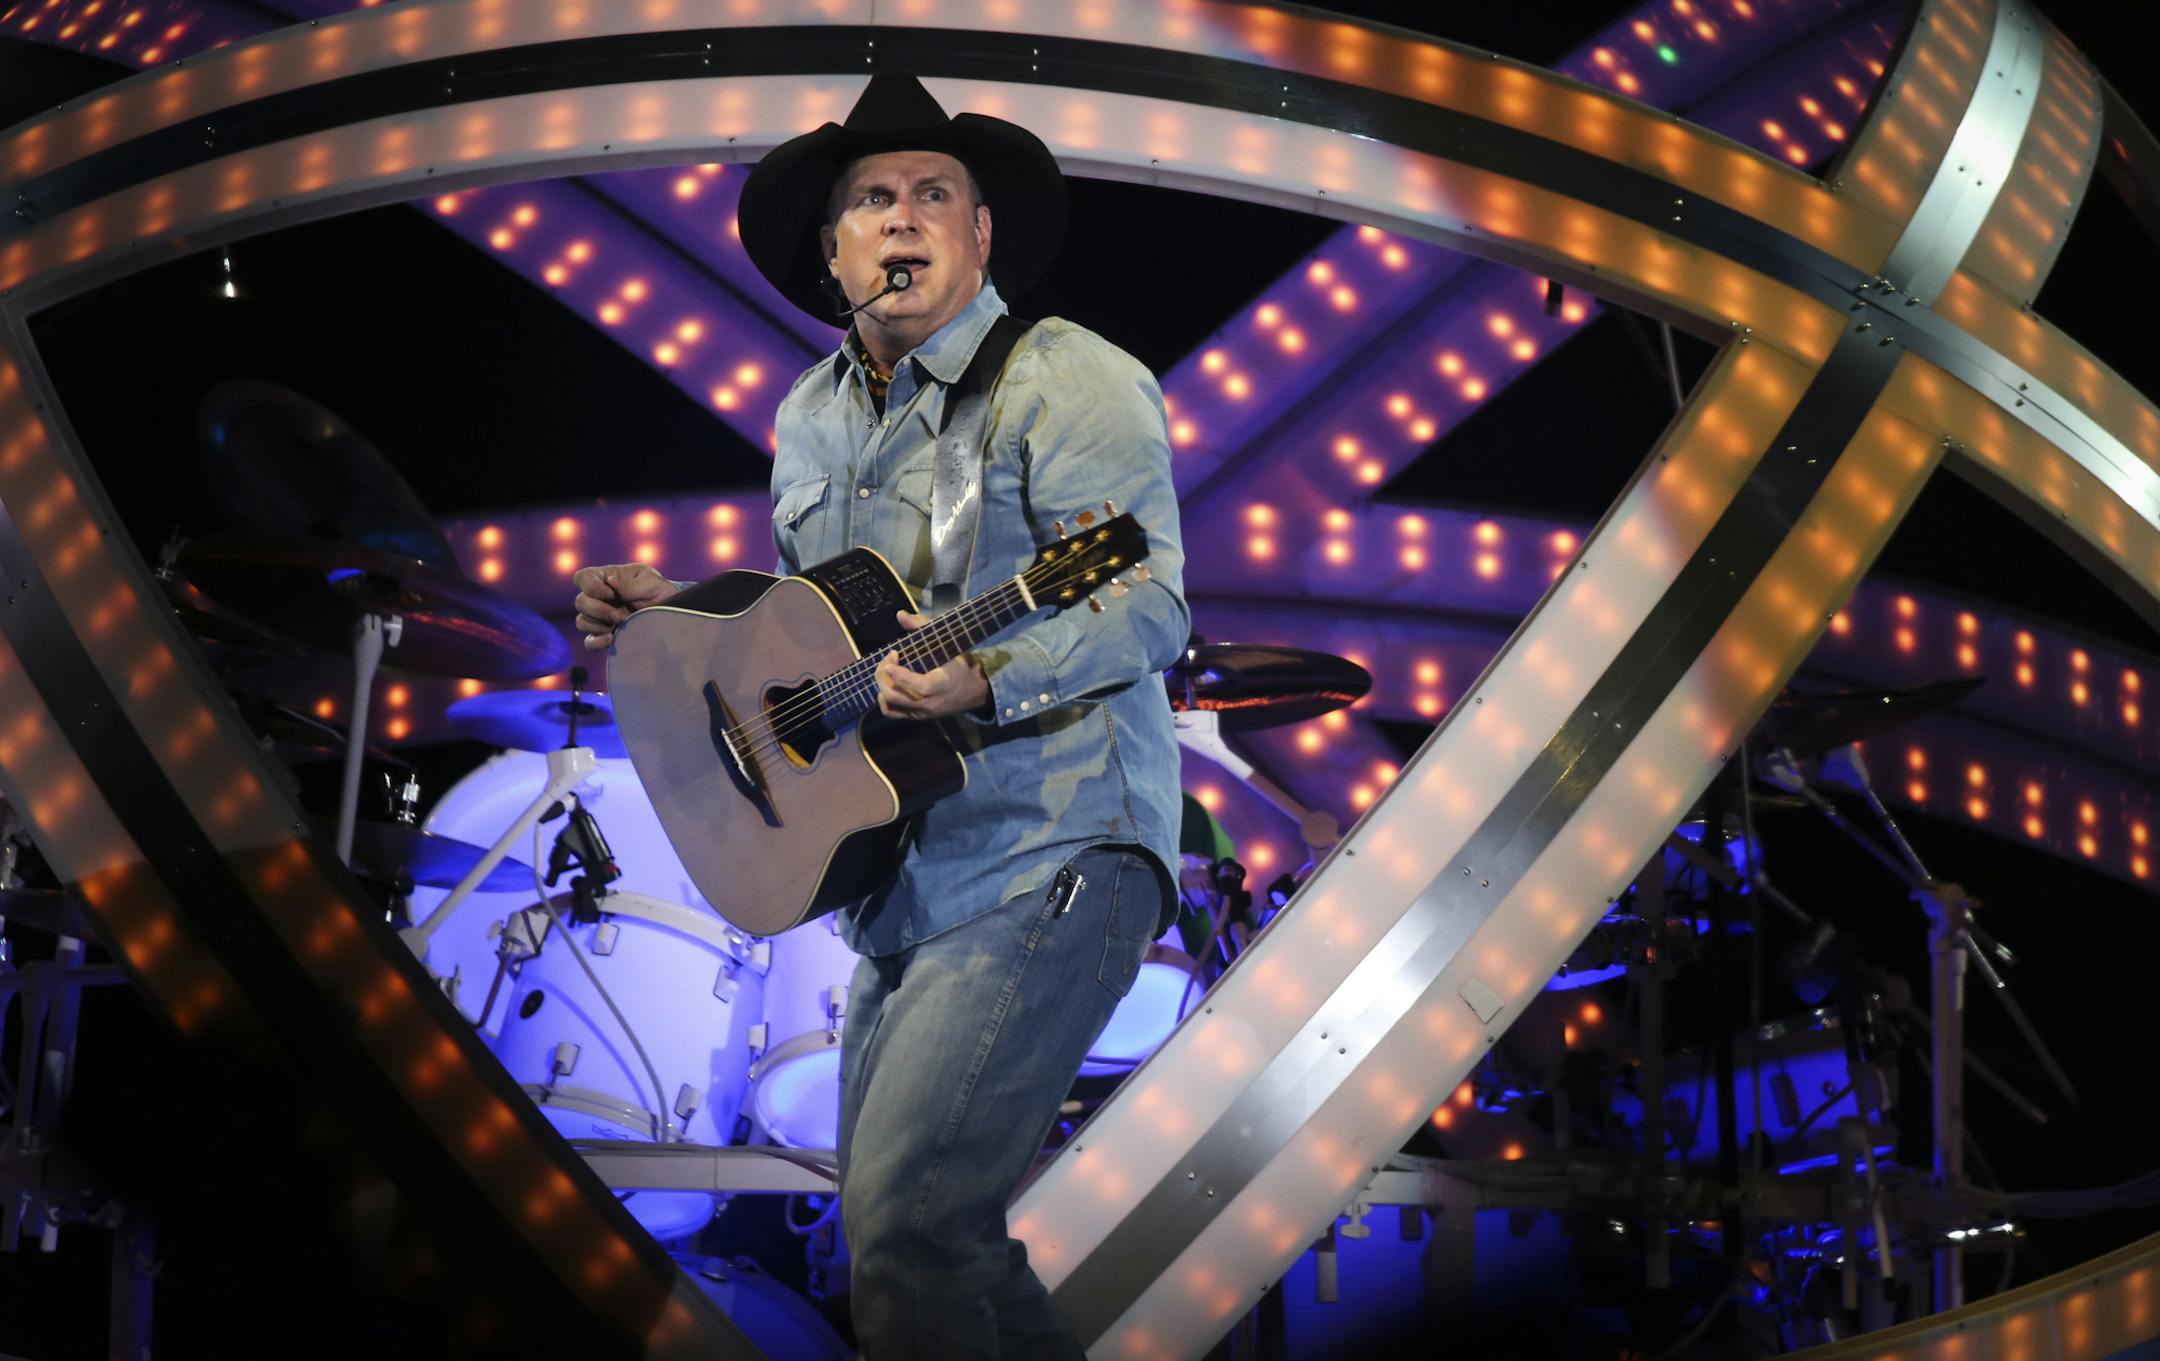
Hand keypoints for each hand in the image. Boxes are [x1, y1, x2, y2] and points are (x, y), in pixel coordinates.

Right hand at [572, 563, 679, 650]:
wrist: (671, 613)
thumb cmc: (660, 590)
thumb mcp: (651, 581)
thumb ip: (631, 584)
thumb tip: (611, 582)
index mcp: (606, 578)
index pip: (582, 578)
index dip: (591, 586)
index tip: (611, 594)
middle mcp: (599, 598)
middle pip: (580, 602)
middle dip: (598, 610)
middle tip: (619, 615)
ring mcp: (601, 618)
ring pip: (582, 622)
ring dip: (598, 626)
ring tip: (621, 624)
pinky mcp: (606, 635)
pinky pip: (590, 642)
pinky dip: (596, 642)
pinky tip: (612, 639)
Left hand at [875, 610, 989, 719]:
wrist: (976, 690)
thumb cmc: (962, 665)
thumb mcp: (949, 643)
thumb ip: (923, 627)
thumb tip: (900, 615)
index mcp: (941, 686)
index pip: (917, 685)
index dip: (898, 672)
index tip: (892, 653)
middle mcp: (930, 703)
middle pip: (895, 695)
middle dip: (884, 675)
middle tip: (888, 659)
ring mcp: (922, 712)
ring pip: (890, 705)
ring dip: (882, 686)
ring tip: (886, 671)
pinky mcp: (918, 716)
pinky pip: (893, 712)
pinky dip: (885, 699)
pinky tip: (889, 684)